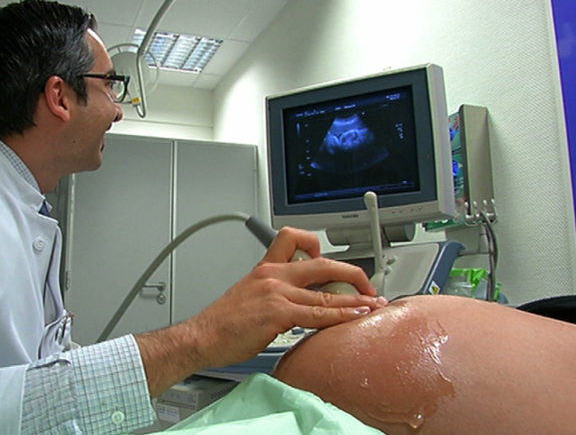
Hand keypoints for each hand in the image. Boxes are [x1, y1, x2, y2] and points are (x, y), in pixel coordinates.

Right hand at [186, 226, 385, 367]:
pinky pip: (319, 313)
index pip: (293, 239)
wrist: (203, 336)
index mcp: (266, 267)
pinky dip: (342, 314)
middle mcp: (274, 275)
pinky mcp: (279, 313)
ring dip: (355, 298)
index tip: (332, 262)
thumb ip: (274, 290)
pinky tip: (354, 316)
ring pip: (326, 291)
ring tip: (372, 303)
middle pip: (323, 263)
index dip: (317, 245)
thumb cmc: (224, 322)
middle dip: (352, 272)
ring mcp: (277, 293)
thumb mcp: (249, 293)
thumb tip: (298, 301)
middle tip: (366, 284)